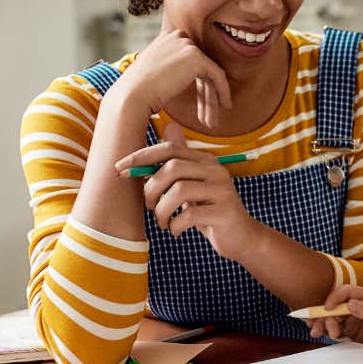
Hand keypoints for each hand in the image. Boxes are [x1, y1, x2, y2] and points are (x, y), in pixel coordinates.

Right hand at [111, 29, 231, 128]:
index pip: (190, 61)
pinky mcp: (196, 57)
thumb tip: (184, 77)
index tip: (200, 105)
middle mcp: (178, 36)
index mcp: (167, 38)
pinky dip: (222, 92)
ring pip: (210, 74)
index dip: (197, 85)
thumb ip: (172, 68)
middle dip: (205, 95)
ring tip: (211, 122)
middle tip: (207, 117)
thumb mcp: (155, 72)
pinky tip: (223, 107)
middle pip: (201, 68)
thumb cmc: (139, 90)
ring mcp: (187, 45)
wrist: (132, 95)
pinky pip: (217, 76)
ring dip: (211, 100)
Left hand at [115, 123, 258, 259]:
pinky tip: (175, 231)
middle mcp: (216, 171)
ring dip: (162, 210)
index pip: (170, 149)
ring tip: (162, 222)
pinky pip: (190, 214)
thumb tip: (168, 125)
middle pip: (173, 168)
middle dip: (151, 188)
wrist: (242, 238)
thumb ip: (180, 161)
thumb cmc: (210, 211)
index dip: (141, 157)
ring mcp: (223, 191)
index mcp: (206, 161)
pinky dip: (175, 225)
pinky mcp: (225, 212)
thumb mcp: (193, 186)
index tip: (119, 169)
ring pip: (179, 191)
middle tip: (149, 206)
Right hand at [306, 285, 362, 348]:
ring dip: (321, 323)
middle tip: (319, 328)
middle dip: (323, 315)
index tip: (327, 309)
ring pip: (331, 316)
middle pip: (334, 305)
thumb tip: (350, 304)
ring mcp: (351, 316)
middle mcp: (355, 304)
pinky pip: (332, 326)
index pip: (345, 292)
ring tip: (318, 334)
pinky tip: (318, 332)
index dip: (334, 298)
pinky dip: (323, 328)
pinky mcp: (348, 328)